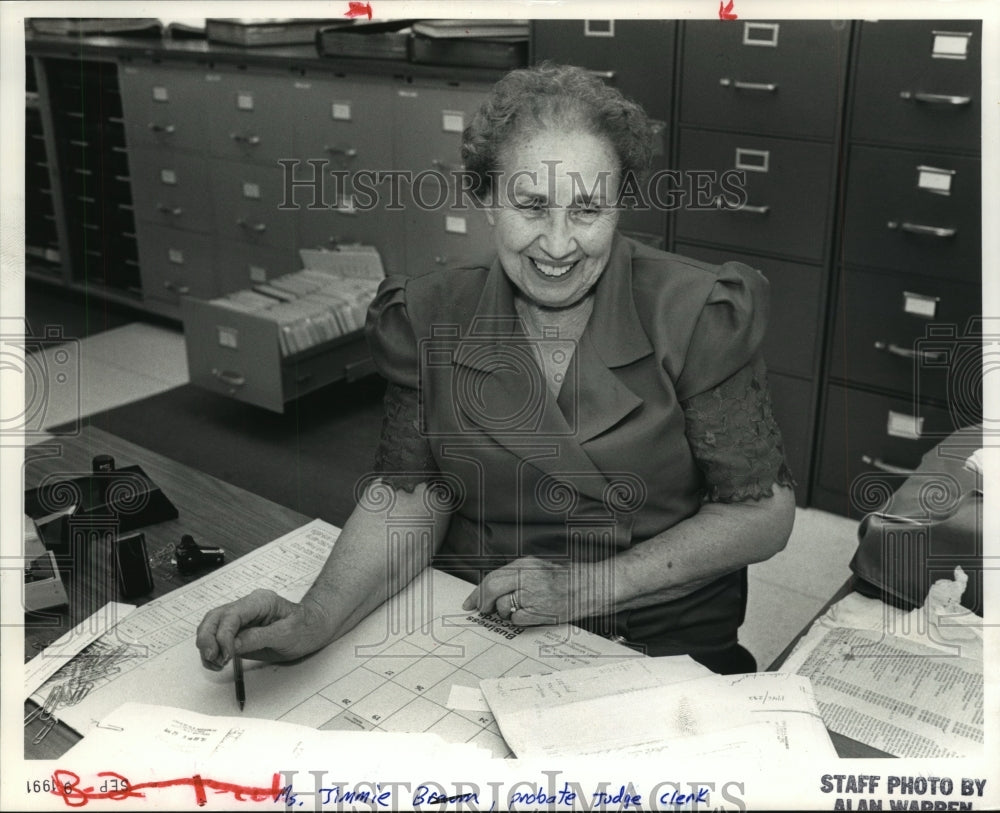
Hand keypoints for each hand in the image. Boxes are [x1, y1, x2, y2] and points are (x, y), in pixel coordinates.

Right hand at [195, 588, 332, 668]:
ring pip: (211, 626)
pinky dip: (212, 650)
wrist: (313, 628)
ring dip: (206, 645)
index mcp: (260, 601)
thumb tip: (232, 645)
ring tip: (215, 664)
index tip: (225, 655)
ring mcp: (241, 617)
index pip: (231, 615)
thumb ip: (258, 638)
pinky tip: (217, 662)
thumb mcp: (286, 634)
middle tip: (212, 660)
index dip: (223, 636)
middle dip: (207, 639)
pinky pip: (217, 636)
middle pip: (214, 617)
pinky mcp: (238, 630)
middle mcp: (246, 606)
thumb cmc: (305, 627)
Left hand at [461, 557, 595, 626]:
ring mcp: (532, 595)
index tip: (471, 601)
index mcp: (526, 564)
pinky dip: (519, 620)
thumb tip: (495, 588)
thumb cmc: (569, 578)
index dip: (478, 591)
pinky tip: (532, 614)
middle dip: (483, 601)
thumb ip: (517, 575)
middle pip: (491, 589)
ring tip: (522, 608)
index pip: (492, 577)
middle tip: (483, 609)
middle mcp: (526, 577)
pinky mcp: (539, 612)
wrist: (591, 587)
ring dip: (506, 612)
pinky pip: (517, 620)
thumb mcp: (540, 567)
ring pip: (503, 607)